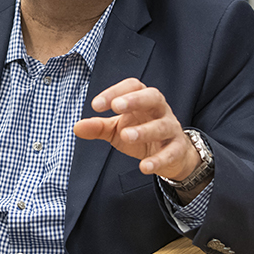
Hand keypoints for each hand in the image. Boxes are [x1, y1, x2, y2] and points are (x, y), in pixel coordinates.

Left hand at [73, 78, 199, 181]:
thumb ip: (98, 127)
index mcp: (144, 100)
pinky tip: (144, 167)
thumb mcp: (116, 129)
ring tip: (126, 136)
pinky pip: (171, 153)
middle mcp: (160, 110)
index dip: (115, 91)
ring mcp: (171, 129)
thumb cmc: (141, 133)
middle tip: (116, 107)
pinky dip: (158, 160)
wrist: (173, 155)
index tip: (96, 105)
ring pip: (162, 125)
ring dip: (144, 130)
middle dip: (135, 100)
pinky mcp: (177, 149)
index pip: (133, 86)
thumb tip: (76, 127)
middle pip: (153, 96)